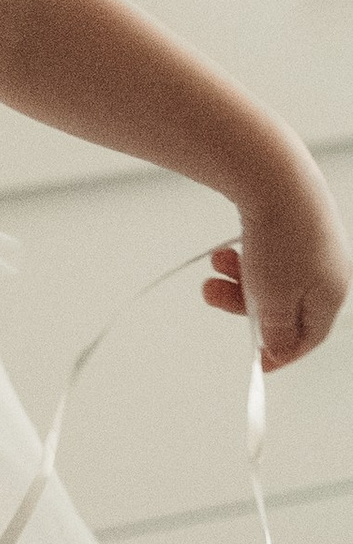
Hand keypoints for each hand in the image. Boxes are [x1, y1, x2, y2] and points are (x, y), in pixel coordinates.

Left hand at [204, 150, 351, 368]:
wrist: (275, 178)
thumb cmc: (279, 242)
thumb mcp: (274, 300)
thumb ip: (277, 330)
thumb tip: (279, 347)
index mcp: (332, 294)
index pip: (310, 337)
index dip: (282, 353)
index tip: (257, 365)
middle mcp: (329, 269)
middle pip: (284, 305)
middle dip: (244, 304)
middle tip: (212, 296)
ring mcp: (314, 244)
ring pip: (270, 278)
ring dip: (237, 279)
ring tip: (213, 268)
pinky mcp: (296, 223)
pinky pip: (267, 253)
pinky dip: (244, 257)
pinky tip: (223, 252)